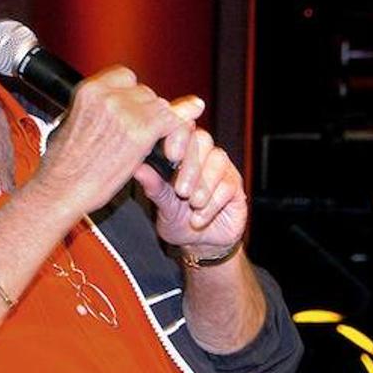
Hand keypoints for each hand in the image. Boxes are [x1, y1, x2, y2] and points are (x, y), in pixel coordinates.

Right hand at [36, 66, 204, 215]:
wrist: (60, 190)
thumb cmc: (61, 167)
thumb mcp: (69, 126)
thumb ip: (92, 113)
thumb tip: (103, 114)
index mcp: (89, 90)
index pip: (126, 78)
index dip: (133, 96)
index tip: (133, 112)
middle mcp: (108, 95)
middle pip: (146, 93)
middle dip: (147, 114)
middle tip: (144, 137)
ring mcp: (126, 111)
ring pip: (161, 107)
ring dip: (161, 127)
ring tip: (154, 148)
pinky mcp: (142, 130)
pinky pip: (173, 122)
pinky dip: (176, 134)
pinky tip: (172, 149)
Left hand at [132, 96, 247, 255]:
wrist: (198, 243)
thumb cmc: (178, 219)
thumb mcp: (162, 205)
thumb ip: (154, 186)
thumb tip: (138, 168)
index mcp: (181, 152)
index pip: (183, 129)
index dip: (179, 136)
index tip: (172, 155)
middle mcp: (203, 155)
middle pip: (202, 141)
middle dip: (191, 167)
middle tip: (181, 191)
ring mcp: (222, 168)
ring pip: (218, 161)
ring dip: (204, 185)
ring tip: (192, 204)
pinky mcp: (235, 185)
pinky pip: (228, 185)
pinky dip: (212, 203)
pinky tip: (199, 218)